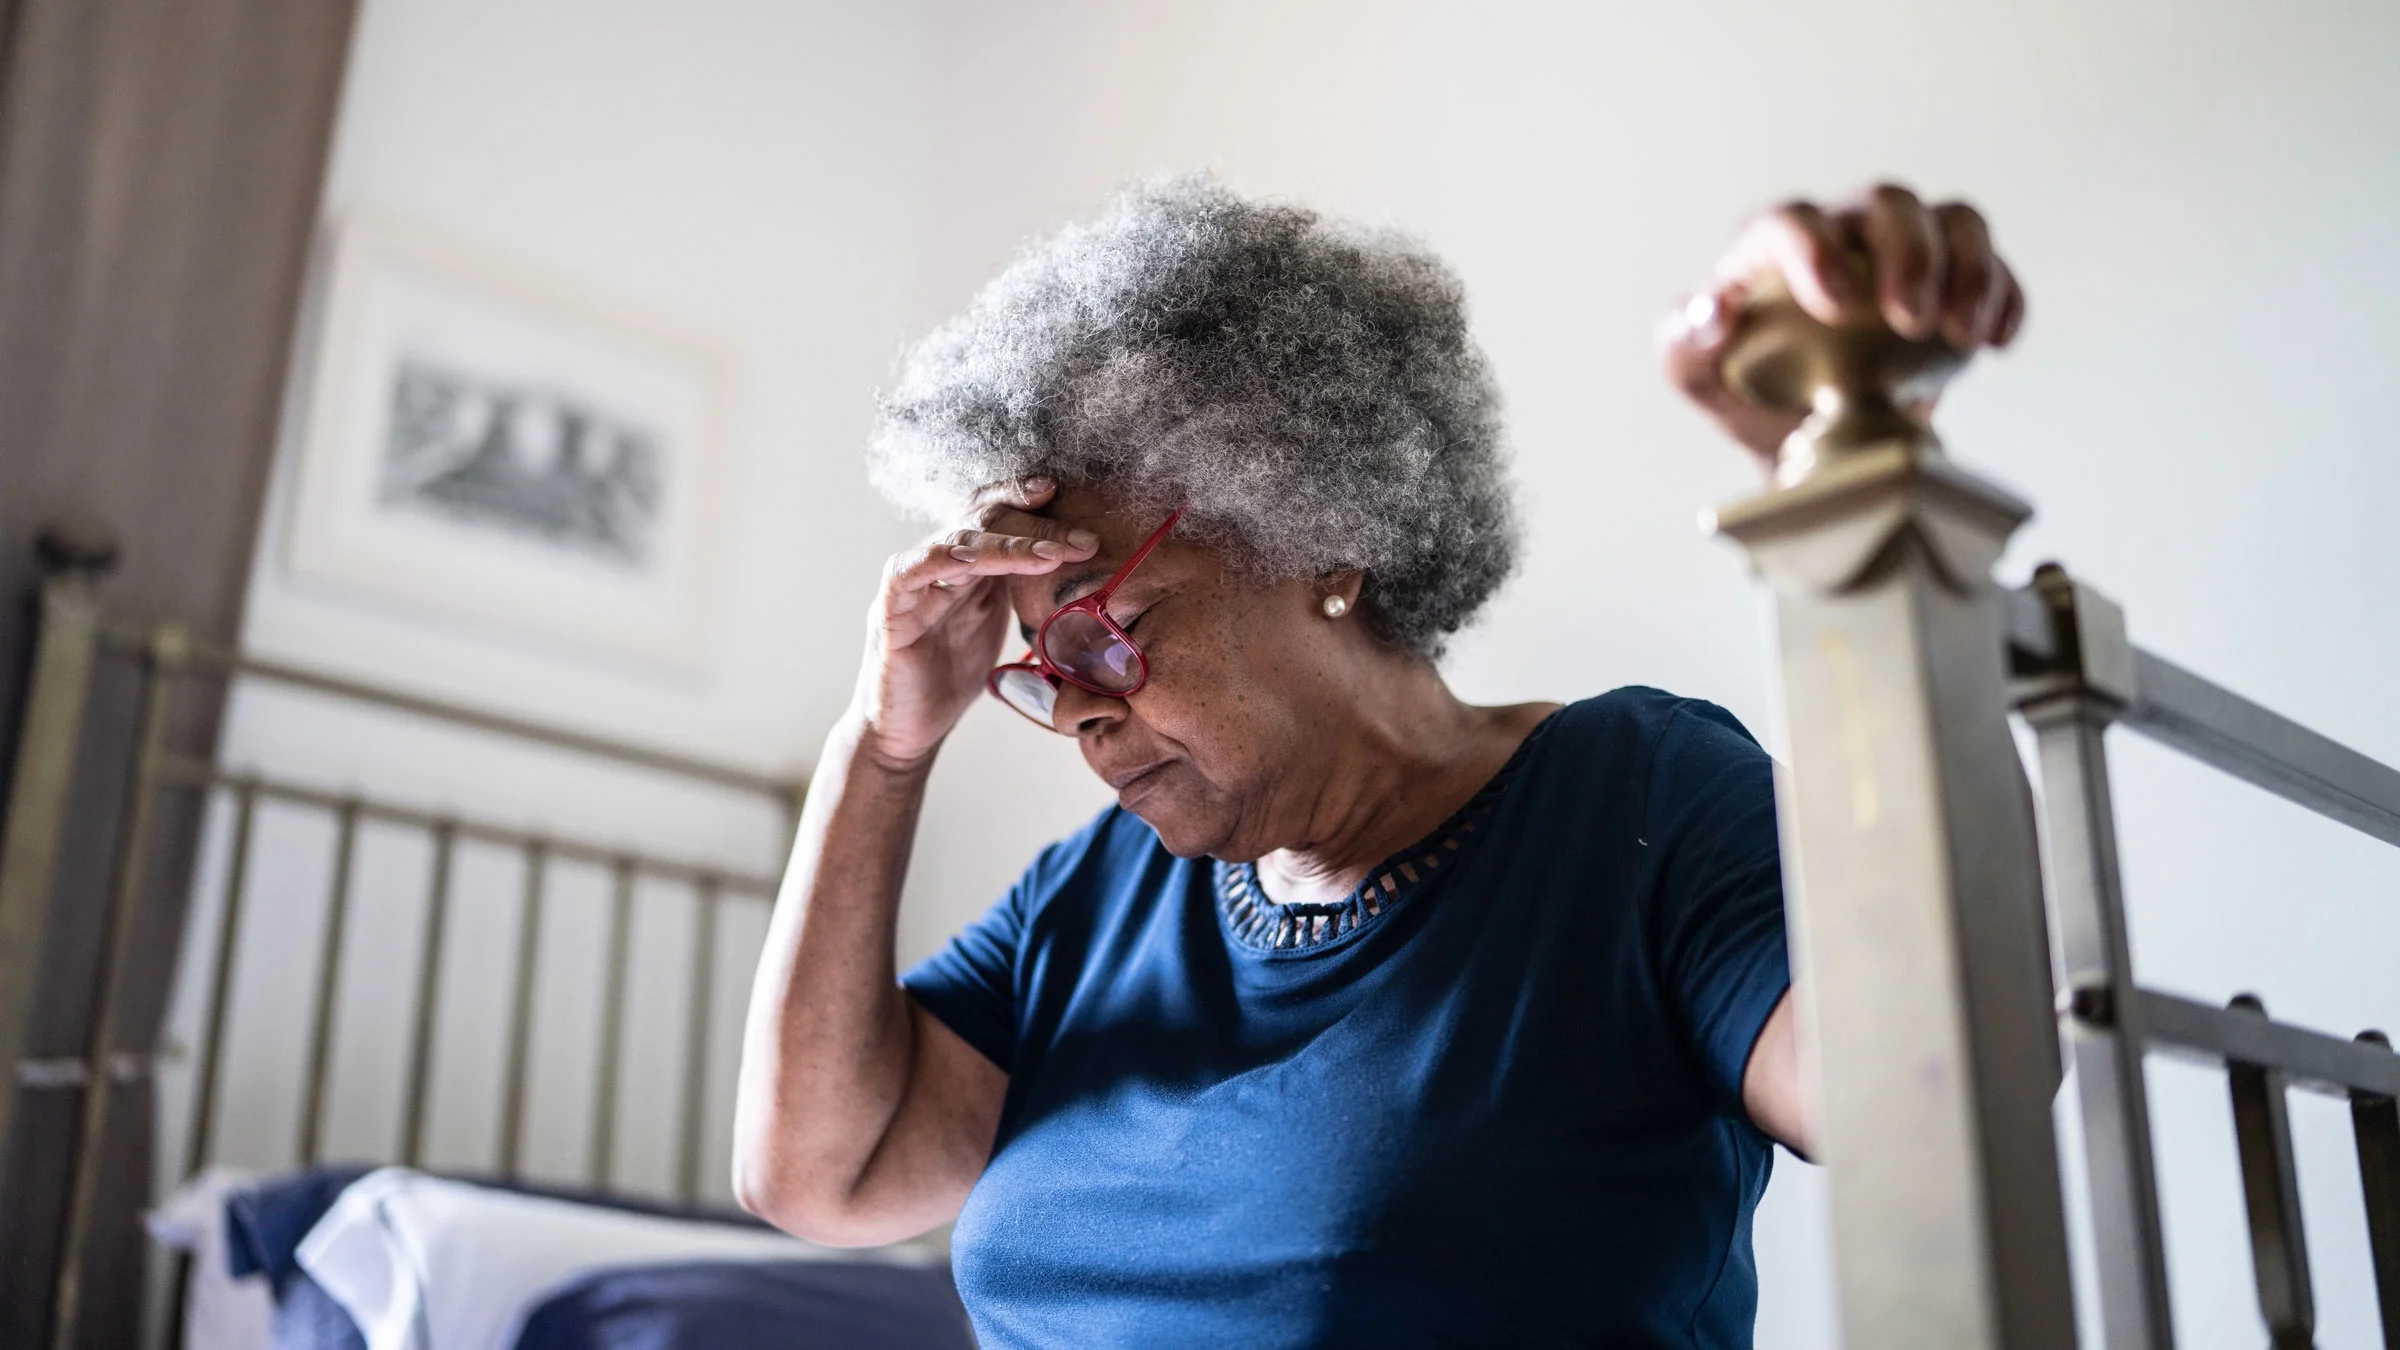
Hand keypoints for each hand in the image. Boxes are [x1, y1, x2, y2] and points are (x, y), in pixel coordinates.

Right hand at [851, 478, 1098, 767]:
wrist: (907, 731)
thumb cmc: (950, 679)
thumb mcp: (996, 627)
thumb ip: (1020, 594)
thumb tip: (1078, 574)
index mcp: (964, 567)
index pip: (992, 517)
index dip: (1021, 500)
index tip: (1061, 494)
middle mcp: (935, 566)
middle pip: (982, 521)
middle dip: (1035, 526)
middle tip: (1083, 540)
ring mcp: (911, 586)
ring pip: (956, 542)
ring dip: (1006, 545)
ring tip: (1051, 556)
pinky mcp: (890, 614)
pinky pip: (909, 573)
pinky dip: (941, 557)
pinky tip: (974, 557)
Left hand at [1662, 183, 2026, 470]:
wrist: (1799, 432)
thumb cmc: (1741, 387)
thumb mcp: (1693, 373)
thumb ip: (1685, 342)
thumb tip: (1713, 313)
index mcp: (1771, 244)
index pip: (1793, 221)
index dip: (1818, 252)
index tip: (1840, 305)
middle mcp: (1843, 230)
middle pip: (1887, 203)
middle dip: (1909, 254)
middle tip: (1913, 322)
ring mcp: (1905, 250)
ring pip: (1954, 219)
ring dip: (1970, 269)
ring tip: (1964, 335)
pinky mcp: (1954, 280)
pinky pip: (1995, 265)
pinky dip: (2005, 297)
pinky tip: (1996, 343)